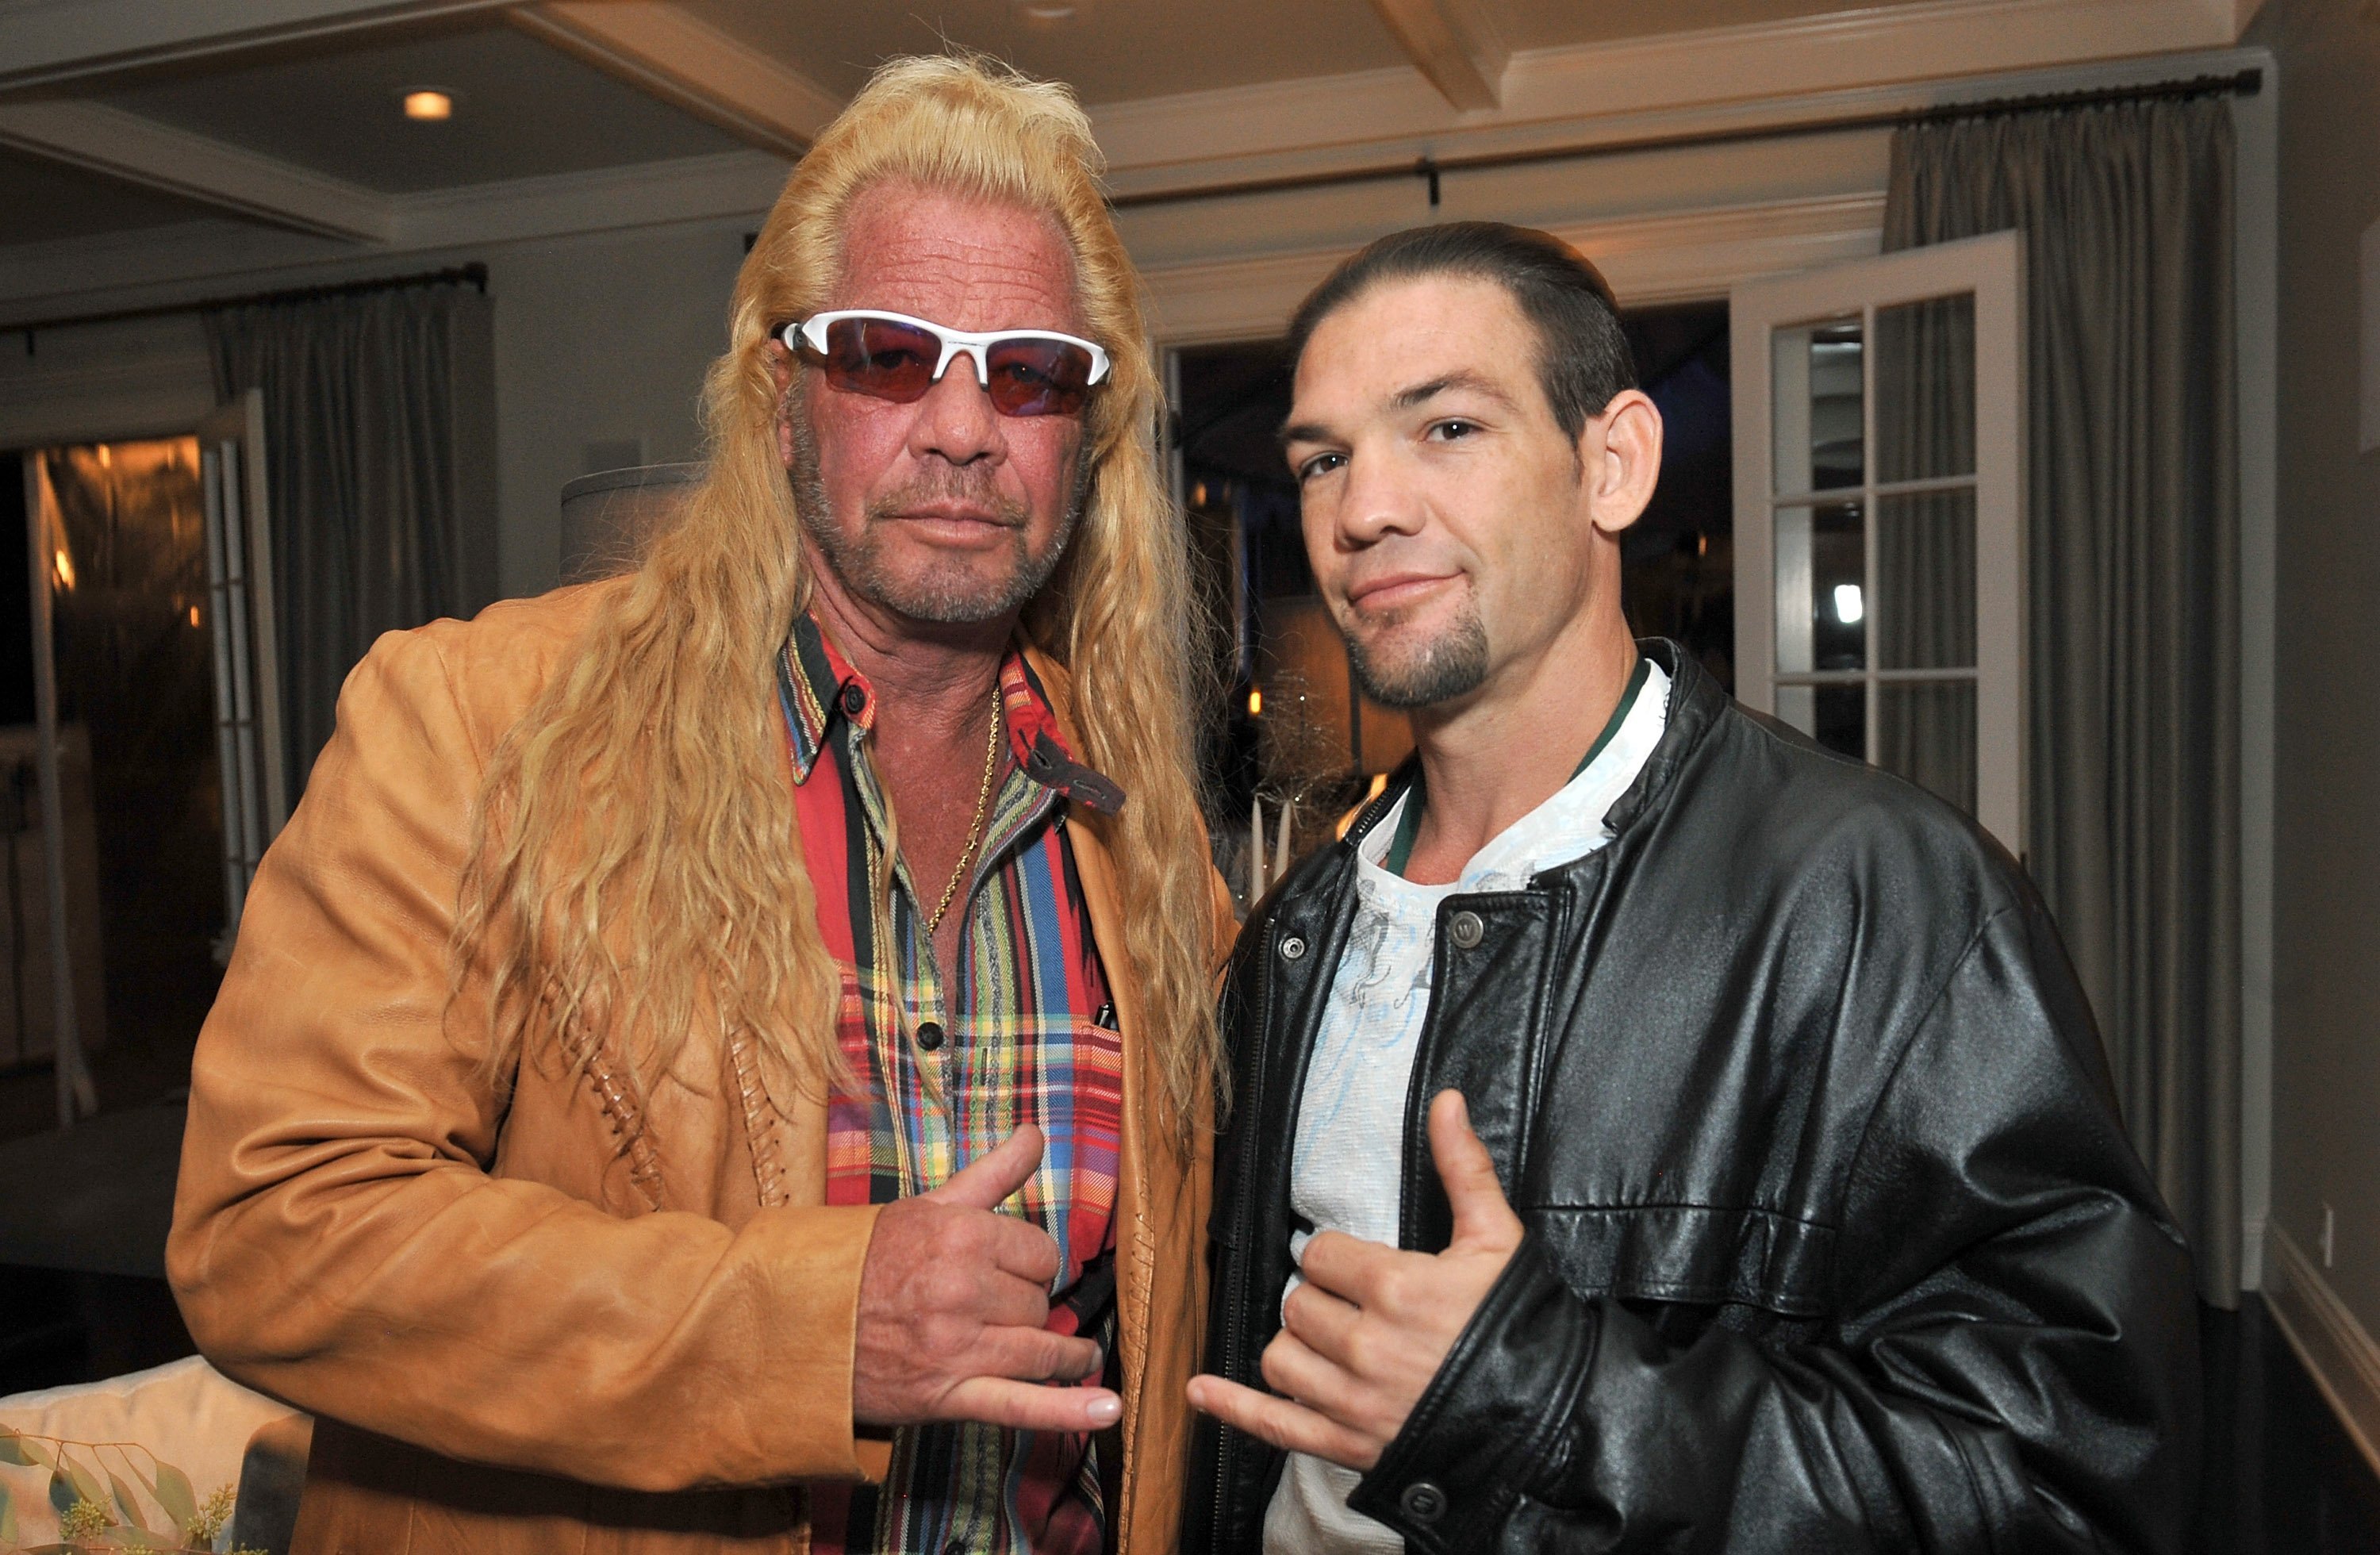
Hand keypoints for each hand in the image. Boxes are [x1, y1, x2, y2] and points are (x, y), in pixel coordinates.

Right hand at [853, 1125, 1118, 1432]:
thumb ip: (992, 1173)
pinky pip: (1019, 1403)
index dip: (1031, 1265)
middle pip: (1039, 1303)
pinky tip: (1106, 1408)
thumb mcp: (928, 1205)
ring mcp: (957, 1345)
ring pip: (1039, 1348)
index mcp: (963, 1235)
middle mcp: (964, 1288)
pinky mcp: (946, 1393)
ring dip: (1063, 1355)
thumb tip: (1037, 1133)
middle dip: (1029, 1306)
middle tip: (1005, 1310)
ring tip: (1077, 1356)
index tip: (1015, 1272)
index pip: (1041, 1255)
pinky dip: (1065, 1409)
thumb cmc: (866, 1258)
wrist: (800, 1320)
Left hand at [1186, 1090, 1522, 1469]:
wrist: (1548, 1424)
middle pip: (1298, 1305)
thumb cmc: (1522, 1330)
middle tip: (1358, 1309)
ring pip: (1280, 1356)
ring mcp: (1352, 1400)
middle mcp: (1363, 1344)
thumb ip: (1463, 1169)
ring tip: (1333, 1345)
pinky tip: (1201, 1390)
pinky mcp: (1347, 1444)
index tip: (1363, 1270)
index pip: (1319, 1255)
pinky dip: (1232, 1407)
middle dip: (1322, 1302)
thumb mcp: (1498, 1243)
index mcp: (1394, 1286)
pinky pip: (1272, 1424)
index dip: (1338, 1259)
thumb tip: (1445, 1101)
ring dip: (1298, 1348)